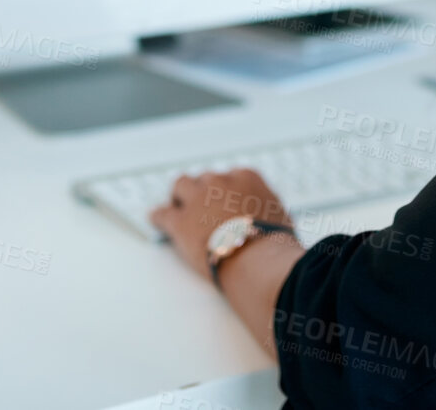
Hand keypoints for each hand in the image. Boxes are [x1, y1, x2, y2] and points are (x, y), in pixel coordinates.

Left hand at [148, 168, 294, 281]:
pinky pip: (162, 213)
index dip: (227, 191)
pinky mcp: (180, 222)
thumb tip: (265, 214)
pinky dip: (158, 217)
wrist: (257, 259)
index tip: (225, 201)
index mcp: (246, 177)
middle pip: (205, 178)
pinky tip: (157, 220)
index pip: (231, 176)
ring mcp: (198, 199)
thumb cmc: (274, 242)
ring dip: (180, 196)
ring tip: (178, 207)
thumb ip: (265, 207)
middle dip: (204, 191)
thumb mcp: (278, 215)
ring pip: (180, 185)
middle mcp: (220, 181)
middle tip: (203, 206)